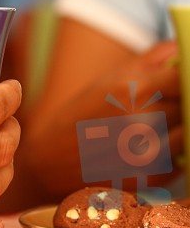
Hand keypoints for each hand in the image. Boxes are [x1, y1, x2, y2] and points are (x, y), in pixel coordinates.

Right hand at [17, 28, 179, 202]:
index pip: (186, 76)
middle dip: (181, 102)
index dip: (186, 78)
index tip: (181, 81)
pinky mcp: (151, 177)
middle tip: (161, 104)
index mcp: (132, 89)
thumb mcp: (107, 79)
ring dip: (180, 128)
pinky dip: (174, 151)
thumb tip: (183, 49)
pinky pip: (183, 158)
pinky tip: (149, 147)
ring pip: (189, 133)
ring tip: (155, 126)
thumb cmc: (79, 115)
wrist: (51, 161)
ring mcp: (149, 153)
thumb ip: (150, 60)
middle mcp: (144, 121)